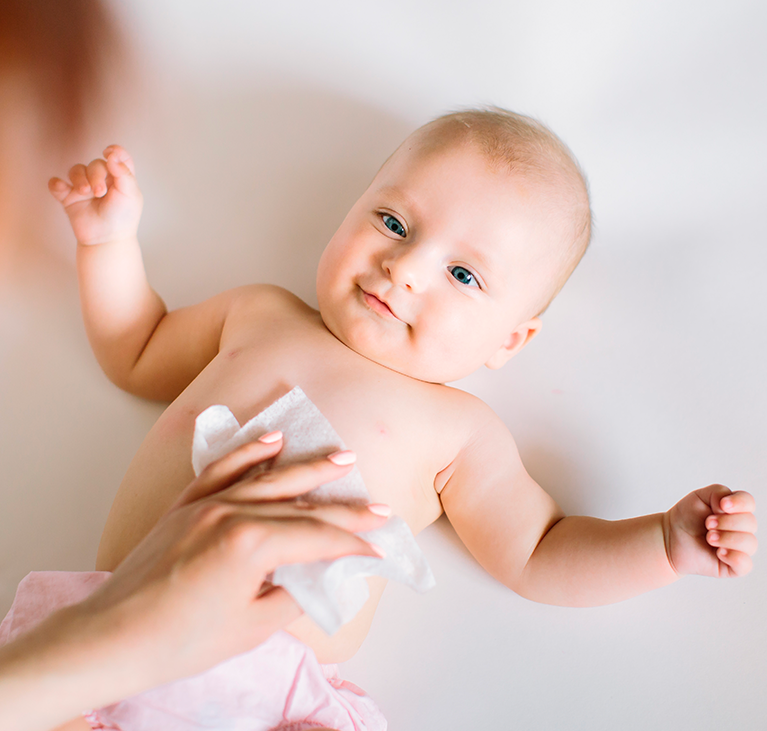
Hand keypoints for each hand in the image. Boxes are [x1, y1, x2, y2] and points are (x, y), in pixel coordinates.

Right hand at [48, 145, 142, 245]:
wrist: (107, 239)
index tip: (109, 153)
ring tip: (86, 193)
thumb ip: (123, 173)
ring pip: (76, 170)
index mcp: (120, 178)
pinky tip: (62, 189)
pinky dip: (57, 184)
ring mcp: (84, 188)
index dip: (114, 151)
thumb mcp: (130, 194)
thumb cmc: (123, 218)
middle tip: (100, 193)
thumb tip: (111, 154)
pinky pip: (56, 184)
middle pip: (95, 164)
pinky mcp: (69, 198)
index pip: (118, 157)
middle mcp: (102, 180)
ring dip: (79, 179)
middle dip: (96, 175)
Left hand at [70, 436, 386, 694]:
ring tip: (343, 459)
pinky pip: (222, 469)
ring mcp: (207, 504)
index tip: (379, 548)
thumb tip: (319, 575)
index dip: (353, 544)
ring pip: (269, 479)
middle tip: (378, 508)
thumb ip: (293, 593)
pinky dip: (249, 453)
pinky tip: (274, 439)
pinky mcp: (186, 505)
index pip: (318, 537)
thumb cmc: (180, 641)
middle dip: (345, 509)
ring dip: (310, 468)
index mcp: (252, 544)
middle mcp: (233, 513)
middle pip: (302, 507)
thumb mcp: (253, 627)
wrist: (111, 637)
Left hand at [664, 484, 756, 577]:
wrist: (670, 537)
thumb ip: (718, 492)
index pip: (749, 503)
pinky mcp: (733, 566)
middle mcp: (741, 529)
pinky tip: (719, 552)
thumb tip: (729, 506)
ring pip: (749, 543)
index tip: (722, 505)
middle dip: (726, 522)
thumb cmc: (687, 516)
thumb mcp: (699, 496)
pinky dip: (733, 557)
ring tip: (708, 538)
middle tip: (707, 524)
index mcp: (735, 510)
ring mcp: (739, 548)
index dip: (739, 503)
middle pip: (750, 522)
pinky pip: (745, 564)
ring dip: (726, 538)